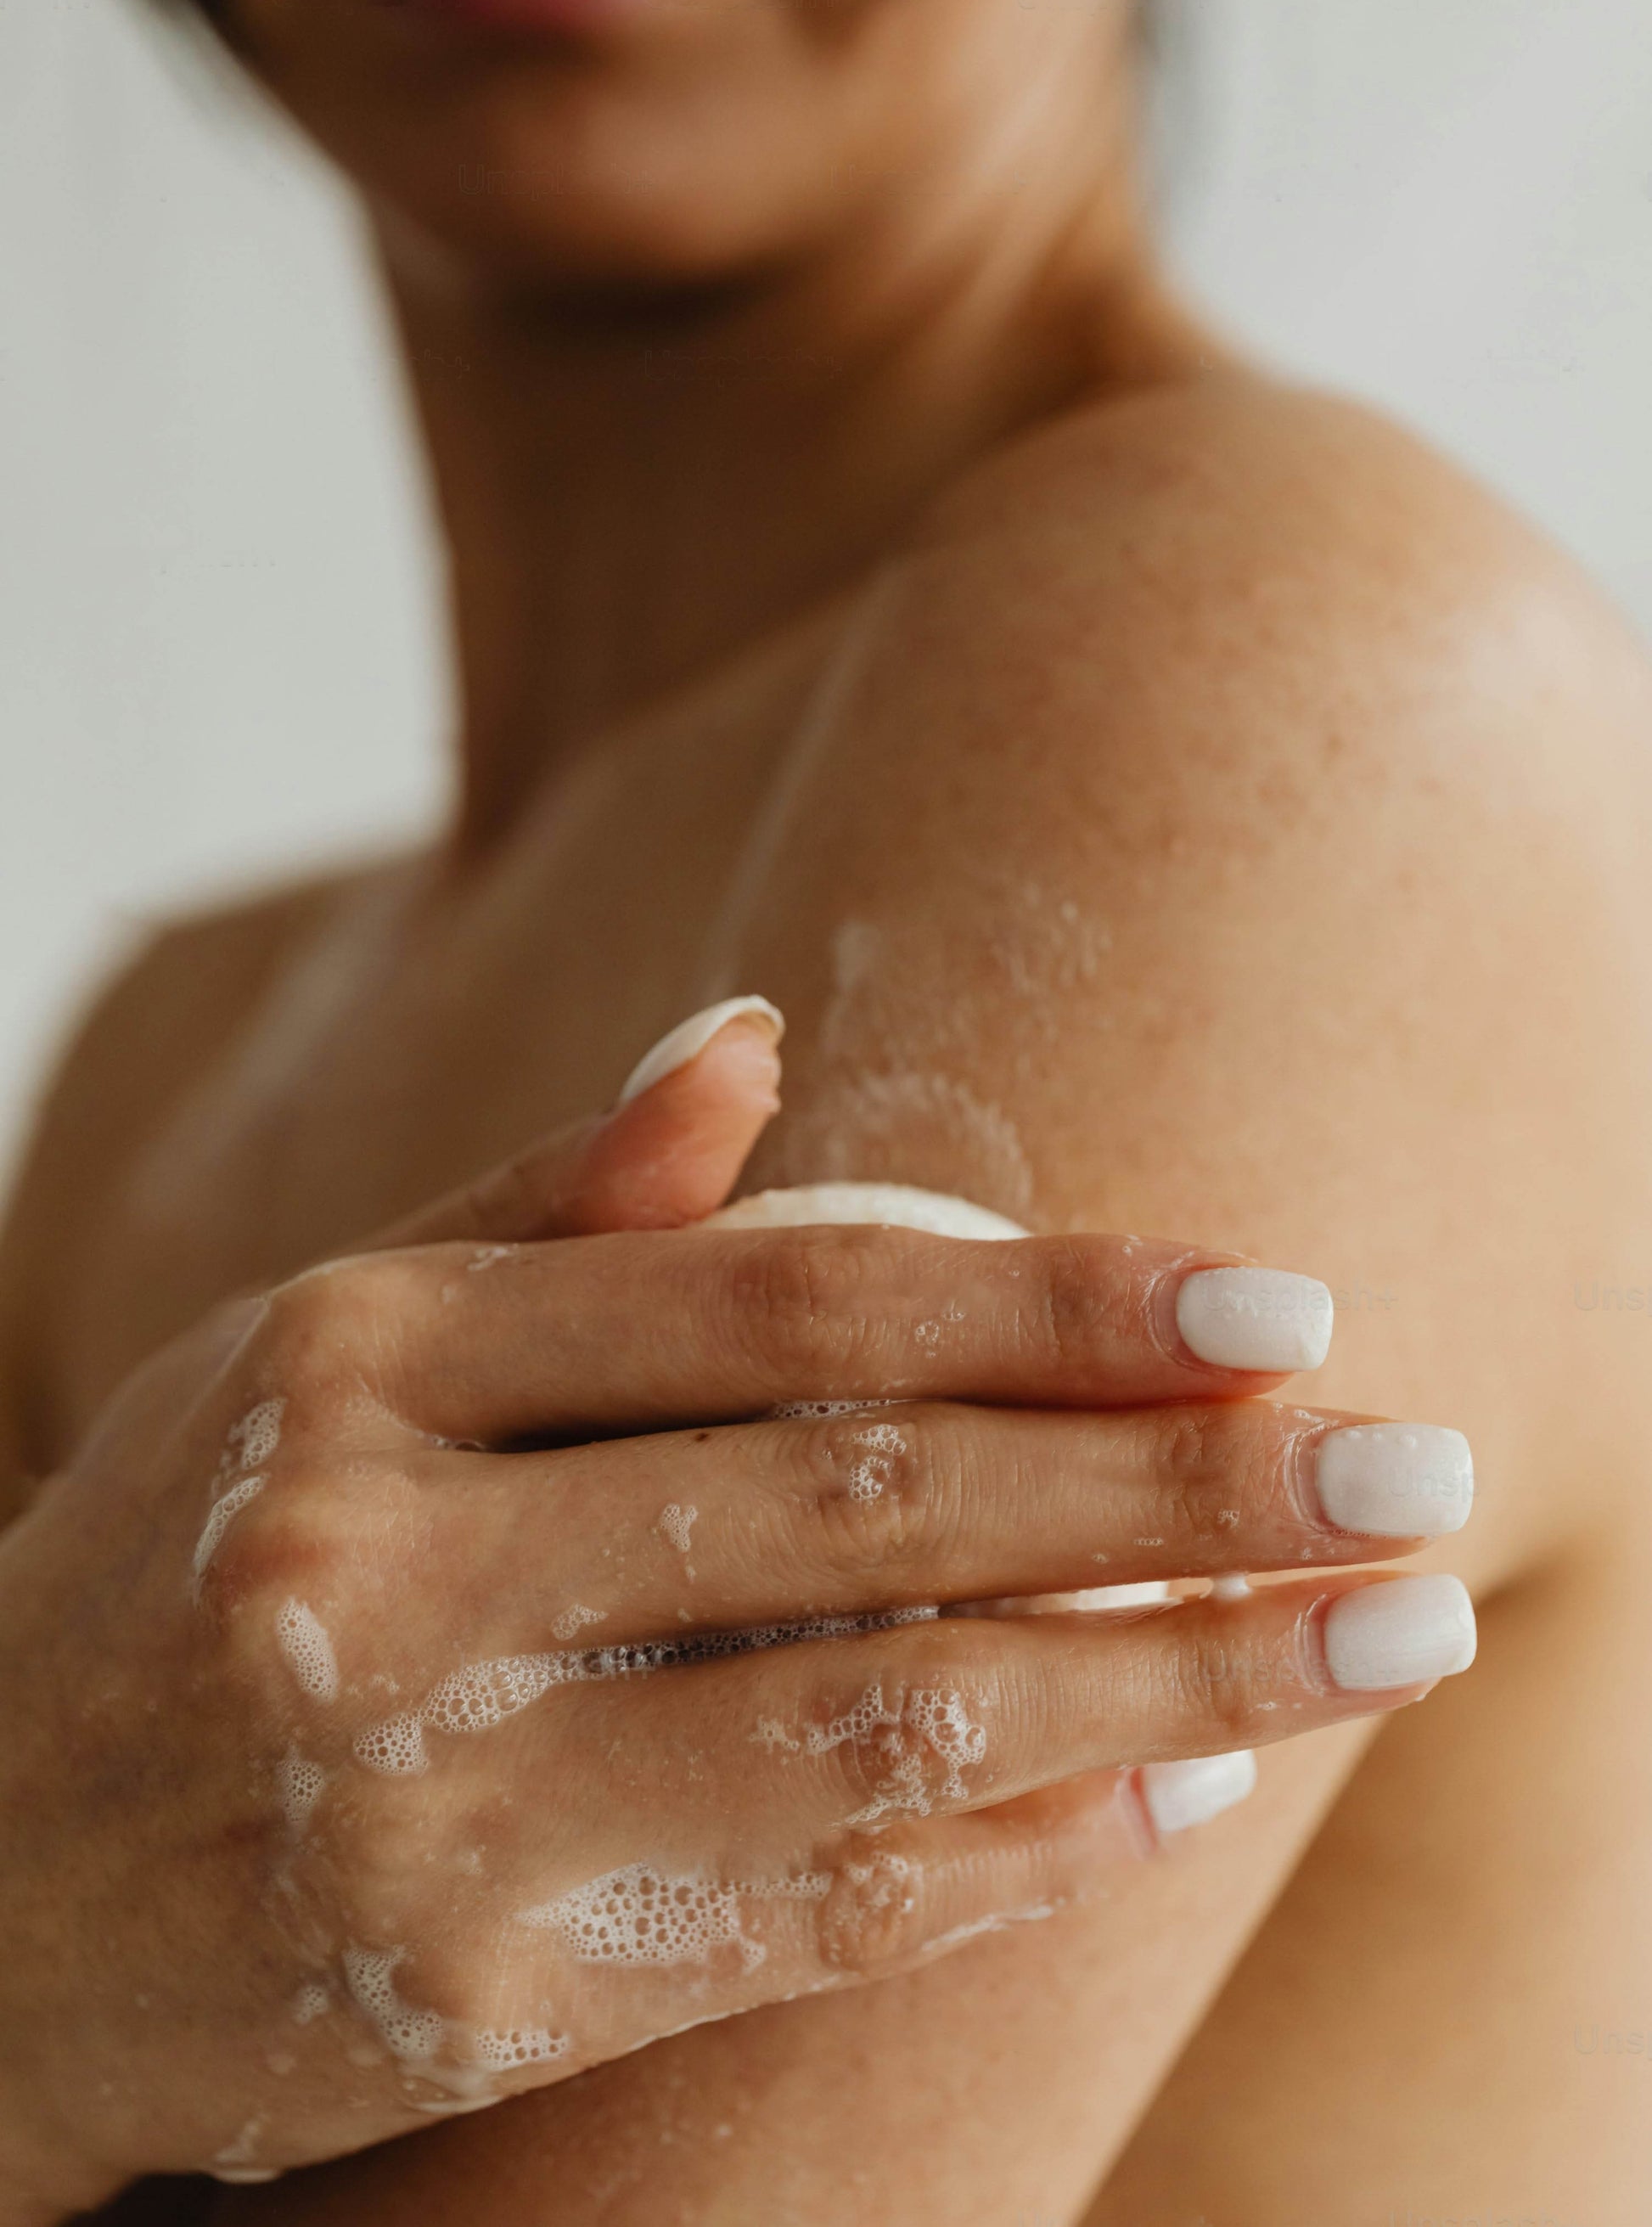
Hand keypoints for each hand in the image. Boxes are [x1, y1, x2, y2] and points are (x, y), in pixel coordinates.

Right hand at [0, 1002, 1473, 2216]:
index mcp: (360, 1355)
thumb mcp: (301, 1347)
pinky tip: (1186, 1785)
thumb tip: (754, 1037)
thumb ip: (544, 1205)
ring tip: (1377, 1636)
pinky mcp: (459, 1994)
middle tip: (1415, 1467)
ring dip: (1169, 1676)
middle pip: (869, 1504)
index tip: (1277, 1298)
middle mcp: (383, 1562)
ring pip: (879, 1719)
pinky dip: (1019, 1846)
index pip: (777, 1304)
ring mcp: (422, 1794)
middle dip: (1180, 1488)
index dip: (1051, 1300)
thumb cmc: (169, 1569)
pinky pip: (805, 1915)